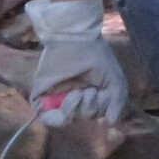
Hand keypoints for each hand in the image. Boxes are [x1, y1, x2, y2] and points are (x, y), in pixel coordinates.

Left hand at [24, 0, 128, 125]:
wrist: (73, 35)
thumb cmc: (95, 54)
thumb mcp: (113, 77)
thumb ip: (117, 100)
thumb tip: (111, 123)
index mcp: (91, 95)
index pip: (96, 115)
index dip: (101, 111)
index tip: (103, 97)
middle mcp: (74, 99)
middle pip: (82, 118)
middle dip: (89, 108)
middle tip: (90, 91)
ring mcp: (57, 99)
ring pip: (66, 120)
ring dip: (75, 110)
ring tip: (78, 94)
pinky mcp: (42, 98)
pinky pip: (47, 118)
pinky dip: (57, 116)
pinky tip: (69, 99)